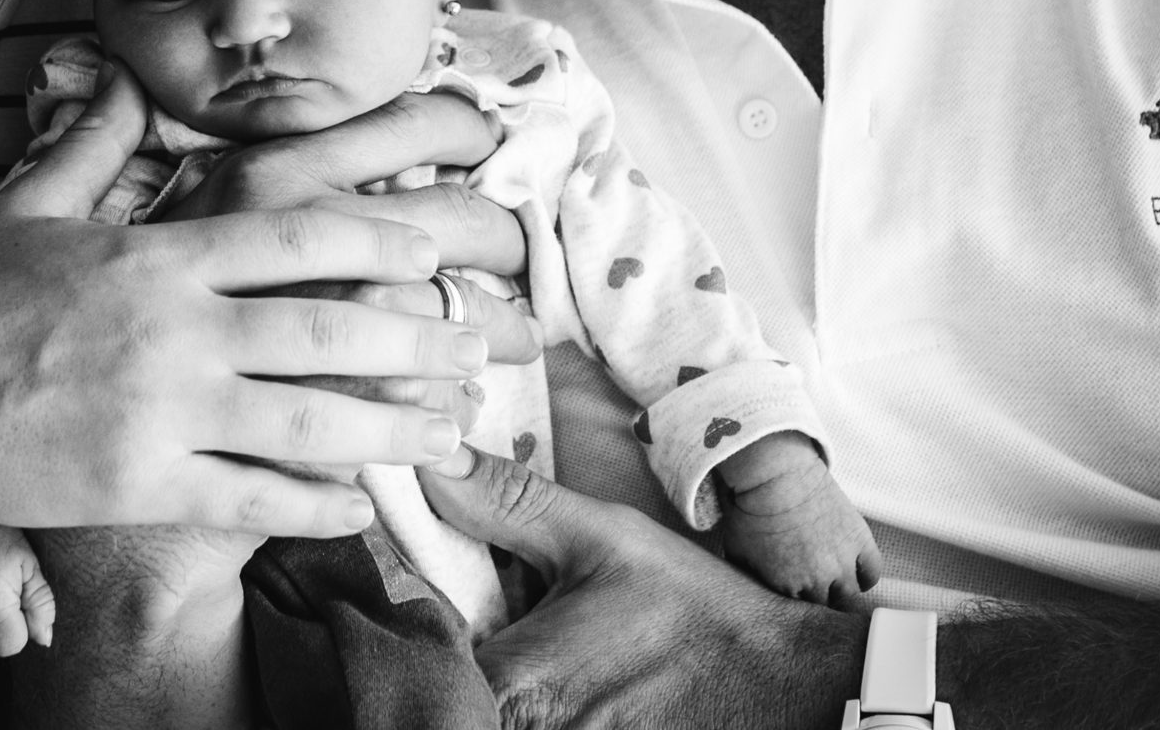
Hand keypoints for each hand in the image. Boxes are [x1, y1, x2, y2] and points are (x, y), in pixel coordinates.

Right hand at [0, 65, 489, 538]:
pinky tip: (361, 506)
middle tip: (476, 345)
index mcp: (158, 257)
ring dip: (391, 427)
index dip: (374, 238)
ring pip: (307, 421)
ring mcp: (161, 412)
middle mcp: (174, 330)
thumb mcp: (29, 203)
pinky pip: (249, 498)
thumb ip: (92, 141)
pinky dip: (313, 506)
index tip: (430, 247)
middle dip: (414, 337)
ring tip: (450, 430)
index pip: (292, 235)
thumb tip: (116, 73)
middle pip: (325, 328)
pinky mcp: (140, 485)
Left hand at [419, 447, 866, 729]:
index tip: (382, 583)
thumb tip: (433, 456)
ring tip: (475, 630)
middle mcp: (517, 729)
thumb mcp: (600, 536)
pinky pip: (502, 719)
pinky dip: (492, 696)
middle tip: (430, 607)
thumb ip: (508, 501)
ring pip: (464, 710)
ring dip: (457, 675)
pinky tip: (520, 659)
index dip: (388, 619)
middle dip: (421, 651)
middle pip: (430, 692)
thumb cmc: (689, 611)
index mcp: (512, 681)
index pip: (407, 655)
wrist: (776, 684)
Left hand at [716, 432, 881, 608]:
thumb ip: (749, 579)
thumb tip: (753, 593)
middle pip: (827, 608)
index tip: (794, 593)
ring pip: (851, 595)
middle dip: (819, 599)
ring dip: (842, 589)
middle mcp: (818, 580)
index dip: (797, 603)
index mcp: (787, 588)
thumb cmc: (750, 509)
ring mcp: (842, 561)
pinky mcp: (860, 539)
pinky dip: (864, 573)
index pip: (799, 614)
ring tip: (832, 578)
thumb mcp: (737, 551)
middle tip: (813, 585)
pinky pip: (872, 572)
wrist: (773, 472)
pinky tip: (852, 567)